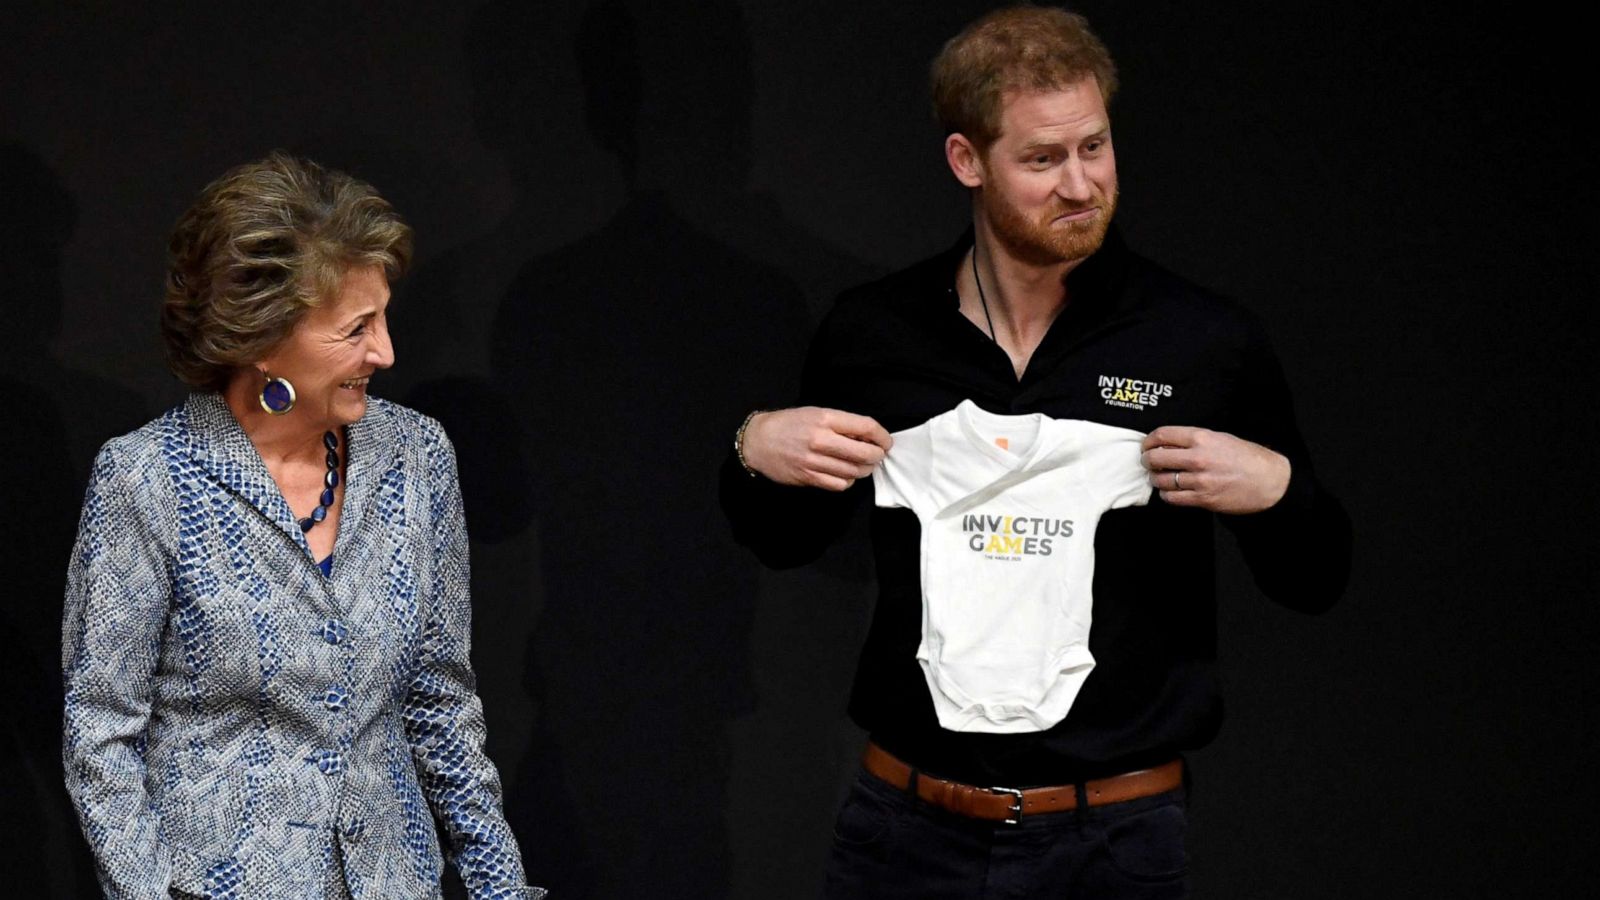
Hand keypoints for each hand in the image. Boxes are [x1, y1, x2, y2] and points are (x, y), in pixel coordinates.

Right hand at [741, 406, 892, 490]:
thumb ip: (841, 424)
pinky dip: (848, 481)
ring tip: (862, 464)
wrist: (758, 441)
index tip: (886, 441)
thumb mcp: (815, 413)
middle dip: (877, 456)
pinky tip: (845, 474)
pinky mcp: (808, 478)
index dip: (882, 436)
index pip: (866, 427)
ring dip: (864, 470)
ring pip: (854, 471)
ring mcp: (814, 461)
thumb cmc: (788, 424)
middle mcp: (820, 440)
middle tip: (877, 455)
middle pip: (864, 453)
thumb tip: (867, 436)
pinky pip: (839, 484)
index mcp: (825, 419)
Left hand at [1141, 425, 1289, 513]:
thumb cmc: (1248, 458)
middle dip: (1147, 460)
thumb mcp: (1221, 438)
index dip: (1149, 441)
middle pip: (1155, 458)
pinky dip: (1166, 494)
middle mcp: (1198, 458)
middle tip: (1148, 461)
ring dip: (1155, 479)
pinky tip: (1170, 491)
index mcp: (1202, 438)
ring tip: (1159, 477)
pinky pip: (1172, 498)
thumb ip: (1194, 440)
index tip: (1146, 445)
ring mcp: (1200, 480)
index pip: (1162, 435)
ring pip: (1161, 480)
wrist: (1270, 481)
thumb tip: (1168, 443)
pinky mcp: (1203, 499)